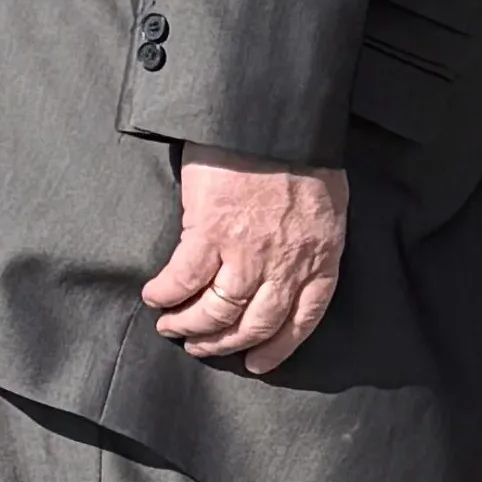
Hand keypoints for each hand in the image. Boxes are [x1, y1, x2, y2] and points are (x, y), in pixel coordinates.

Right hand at [143, 156, 347, 373]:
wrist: (275, 118)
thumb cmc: (302, 150)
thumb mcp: (326, 203)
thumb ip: (310, 239)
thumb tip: (288, 261)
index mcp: (321, 256)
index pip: (304, 319)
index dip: (279, 347)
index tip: (258, 364)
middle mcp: (287, 264)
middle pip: (255, 324)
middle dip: (224, 343)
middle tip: (201, 346)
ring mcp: (248, 252)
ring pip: (216, 312)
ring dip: (189, 326)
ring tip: (172, 326)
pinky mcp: (209, 234)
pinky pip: (182, 281)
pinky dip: (165, 295)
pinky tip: (155, 297)